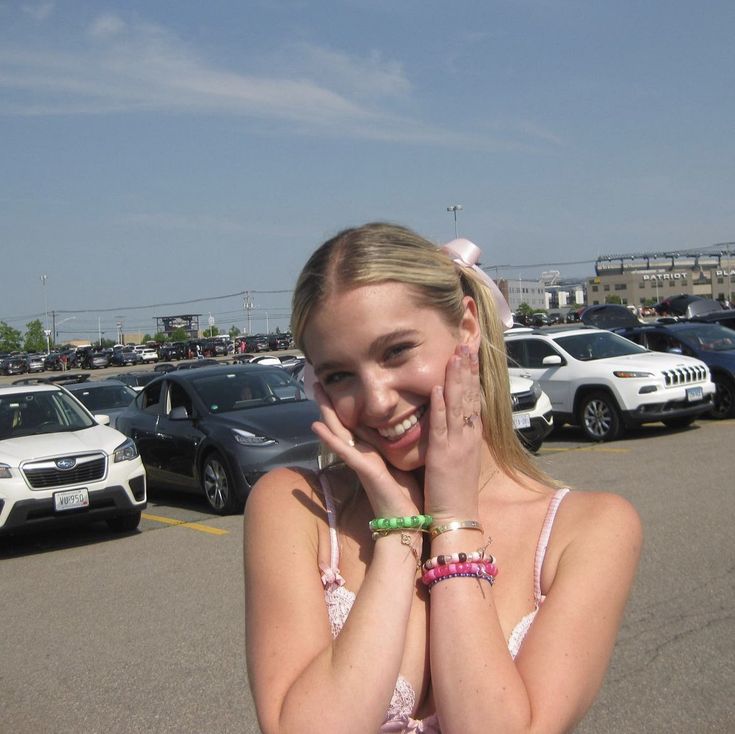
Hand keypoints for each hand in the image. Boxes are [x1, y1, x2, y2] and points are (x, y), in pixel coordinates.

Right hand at [310, 383, 420, 517]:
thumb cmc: (410, 495)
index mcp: (373, 452)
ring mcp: (361, 463)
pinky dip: (331, 439)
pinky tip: (317, 426)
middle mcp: (363, 455)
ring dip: (326, 413)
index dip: (346, 406)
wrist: (410, 523)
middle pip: (343, 424)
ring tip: (315, 392)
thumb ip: (402, 446)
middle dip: (330, 403)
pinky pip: (346, 452)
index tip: (338, 385)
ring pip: (340, 432)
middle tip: (318, 381)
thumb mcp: (406, 463)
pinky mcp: (365, 471)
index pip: (356, 424)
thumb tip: (410, 426)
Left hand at [423, 344, 482, 523]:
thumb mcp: (460, 458)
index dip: (471, 375)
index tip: (469, 354)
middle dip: (467, 369)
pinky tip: (436, 388)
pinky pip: (441, 426)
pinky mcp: (443, 455)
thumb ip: (456, 437)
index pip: (473, 399)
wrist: (457, 516)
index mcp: (471, 436)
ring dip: (456, 378)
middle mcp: (468, 436)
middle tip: (466, 344)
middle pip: (469, 395)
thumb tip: (454, 420)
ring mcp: (457, 444)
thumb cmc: (455, 490)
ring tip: (455, 355)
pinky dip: (439, 406)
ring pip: (457, 405)